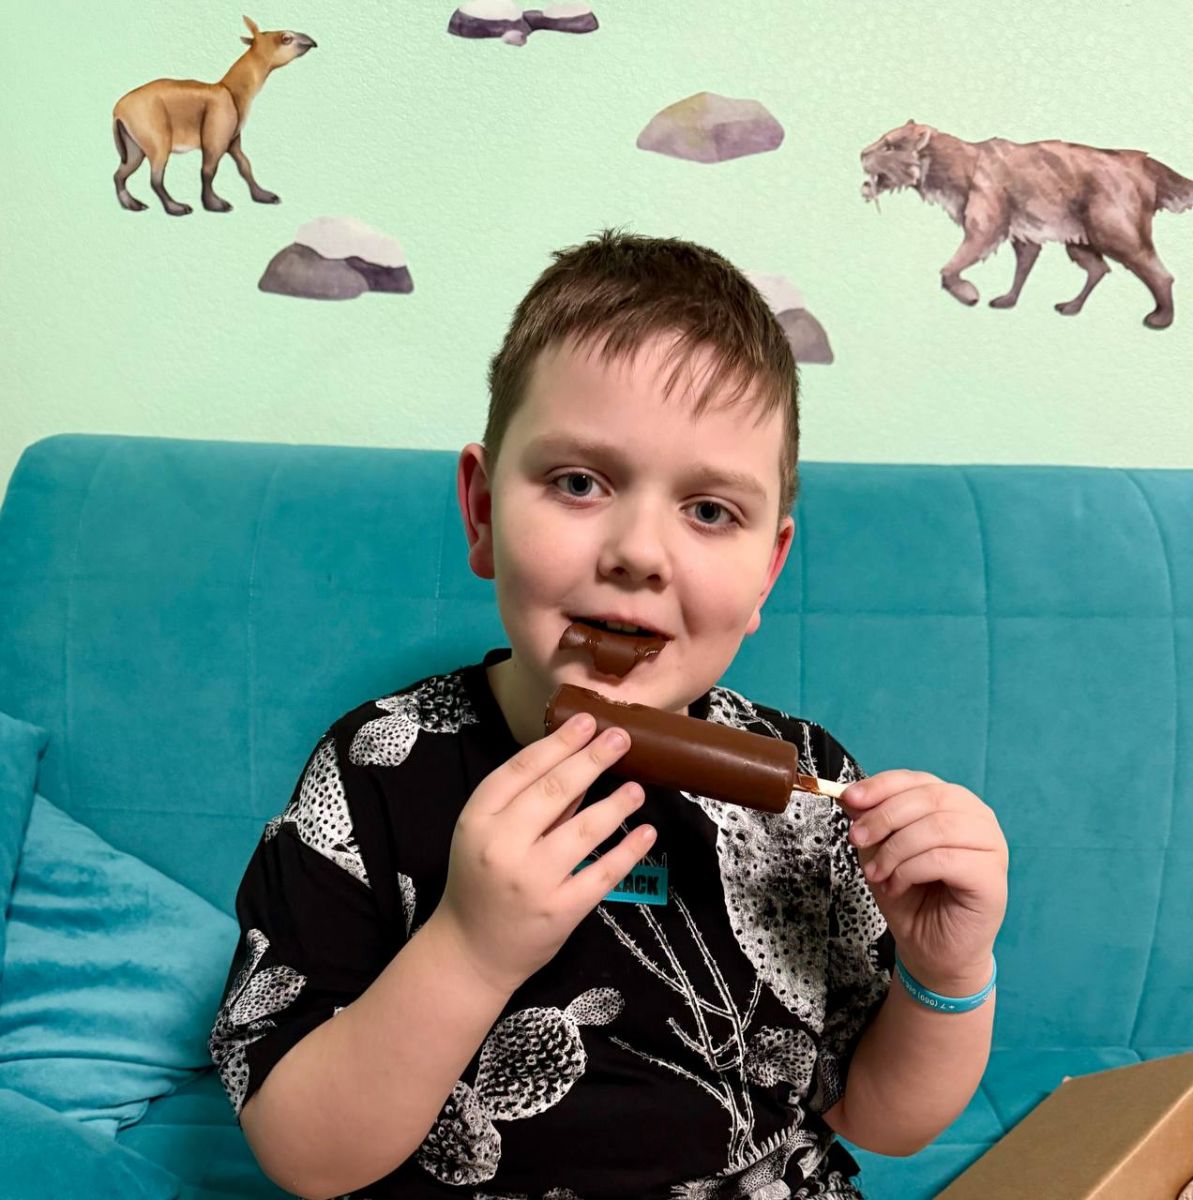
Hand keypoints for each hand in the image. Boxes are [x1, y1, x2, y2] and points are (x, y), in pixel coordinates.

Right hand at [434, 712, 653, 996]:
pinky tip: (646, 832)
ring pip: (583, 831)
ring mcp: (532, 880)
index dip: (558, 742)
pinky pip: (601, 874)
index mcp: (479, 819)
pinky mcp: (560, 910)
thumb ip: (529, 802)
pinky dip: (627, 851)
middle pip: (553, 791)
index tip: (587, 721)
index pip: (522, 769)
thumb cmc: (481, 880)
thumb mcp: (488, 834)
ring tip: (637, 786)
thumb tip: (578, 759)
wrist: (471, 951)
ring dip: (616, 804)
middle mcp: (503, 846)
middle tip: (621, 737)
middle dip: (591, 759)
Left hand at [839, 771, 1008, 993]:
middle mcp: (979, 819)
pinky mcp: (992, 878)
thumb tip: (850, 794)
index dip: (882, 786)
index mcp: (954, 804)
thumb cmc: (911, 896)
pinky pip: (945, 859)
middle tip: (856, 839)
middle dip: (884, 817)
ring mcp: (992, 847)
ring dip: (895, 849)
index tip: (850, 799)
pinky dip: (910, 870)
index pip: (918, 780)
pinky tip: (897, 886)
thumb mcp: (880, 849)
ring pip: (937, 827)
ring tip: (876, 873)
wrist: (930, 949)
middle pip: (930, 798)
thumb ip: (870, 819)